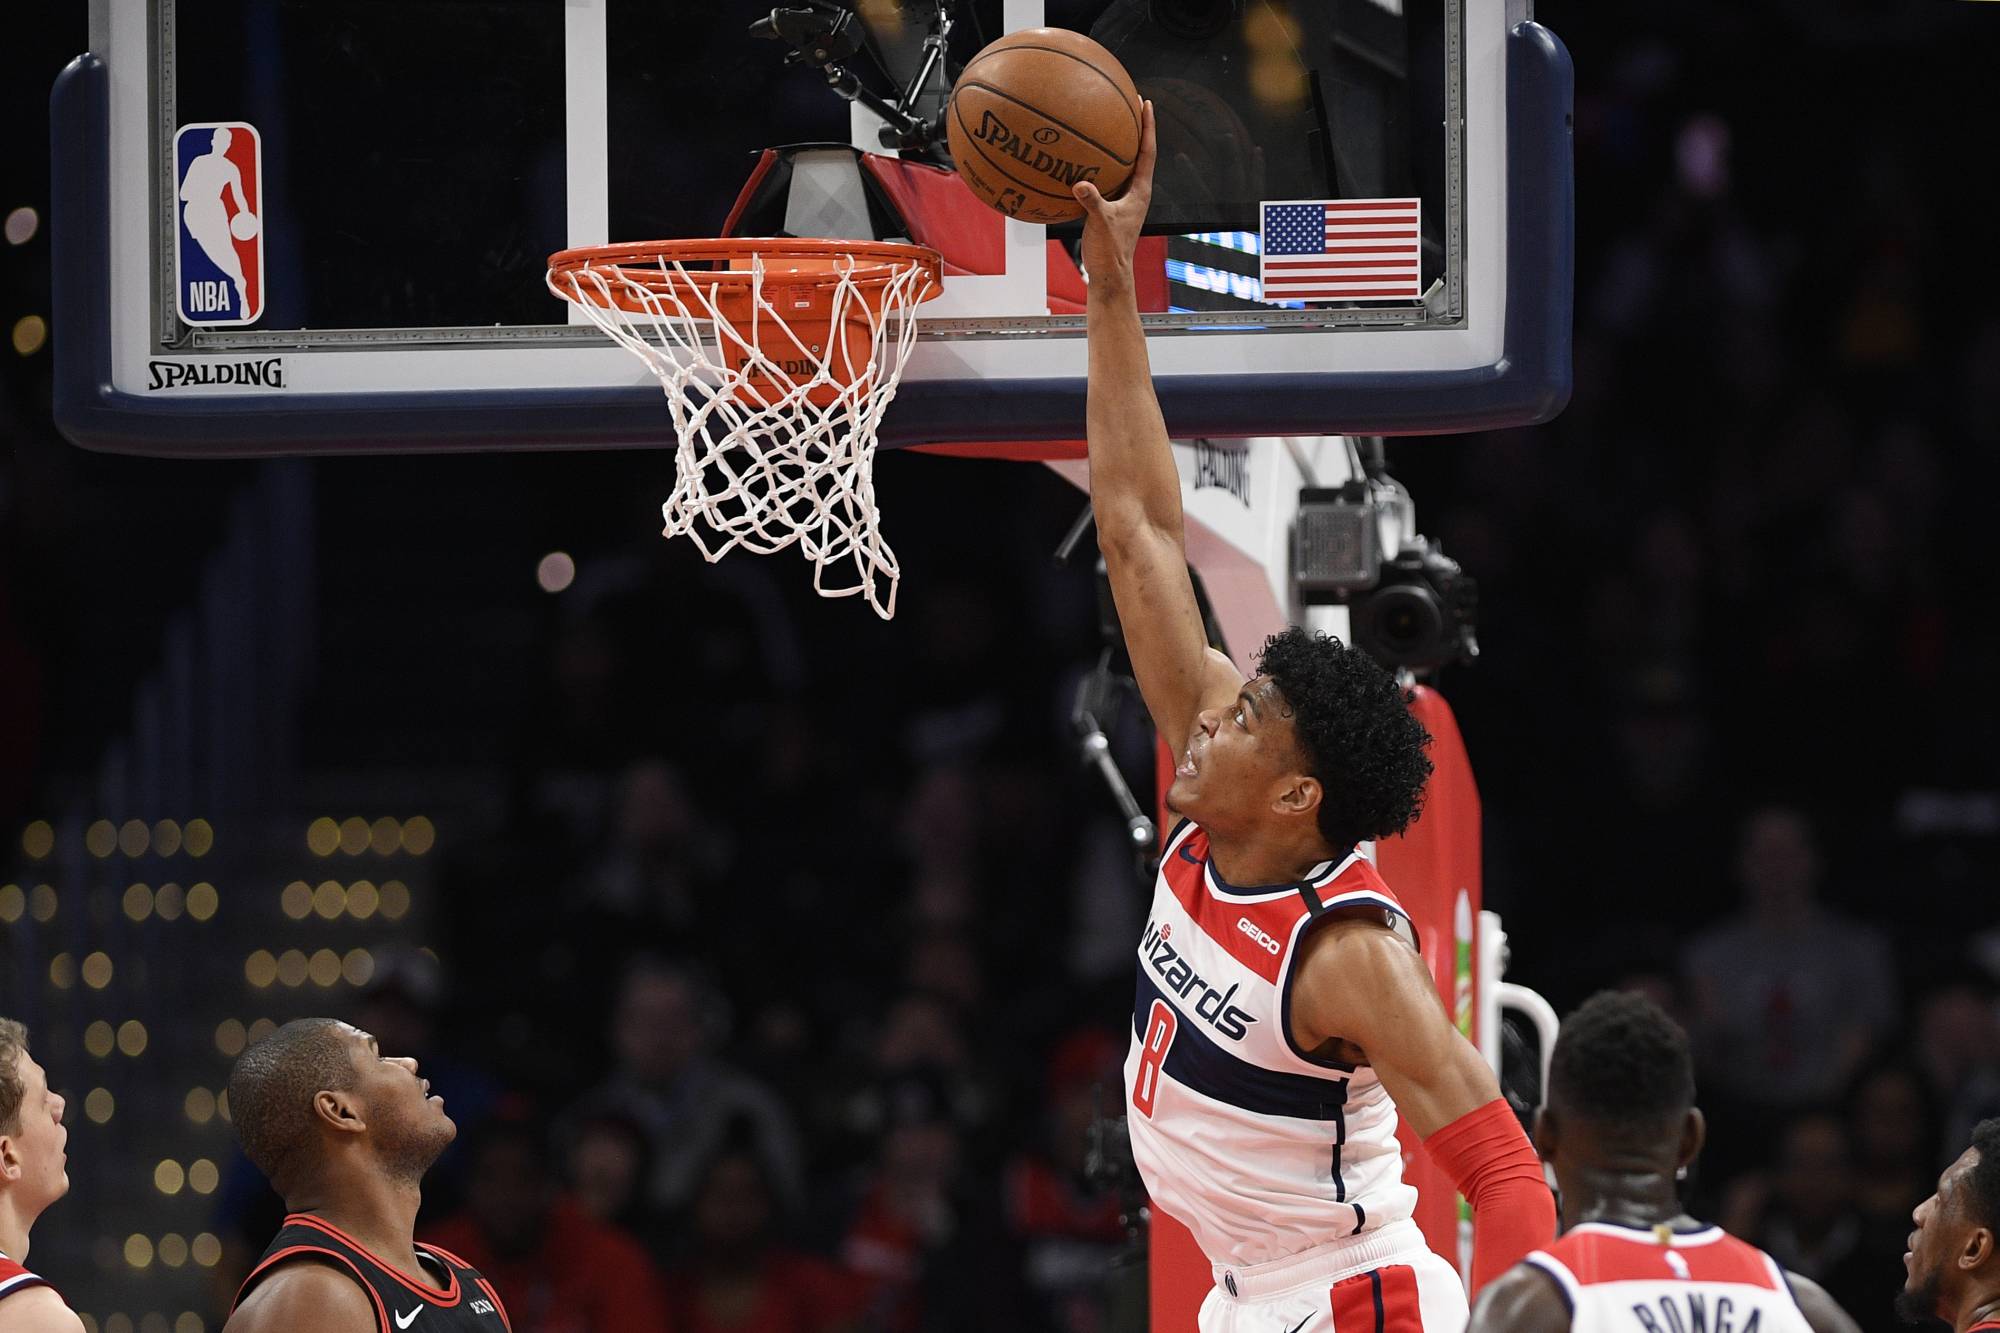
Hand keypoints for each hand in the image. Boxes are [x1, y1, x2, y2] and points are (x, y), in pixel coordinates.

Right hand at [1073, 100, 1155, 288]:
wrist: (1110, 276)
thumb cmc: (1110, 252)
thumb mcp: (1101, 224)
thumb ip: (1092, 203)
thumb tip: (1080, 184)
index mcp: (1140, 192)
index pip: (1147, 152)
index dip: (1147, 126)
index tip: (1145, 103)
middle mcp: (1135, 193)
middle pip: (1138, 152)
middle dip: (1133, 128)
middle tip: (1127, 103)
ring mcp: (1123, 200)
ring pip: (1122, 165)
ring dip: (1116, 146)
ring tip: (1106, 124)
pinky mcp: (1111, 208)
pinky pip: (1105, 180)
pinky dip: (1096, 167)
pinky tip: (1079, 160)